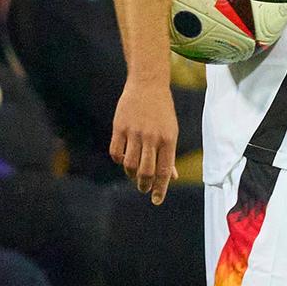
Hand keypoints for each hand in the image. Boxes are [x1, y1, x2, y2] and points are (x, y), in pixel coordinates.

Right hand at [110, 80, 179, 204]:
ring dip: (131, 174)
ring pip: (129, 164)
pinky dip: (118, 160)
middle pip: (146, 171)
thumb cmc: (162, 111)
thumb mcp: (171, 131)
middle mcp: (151, 138)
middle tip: (144, 188)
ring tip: (134, 174)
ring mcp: (134, 132)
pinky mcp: (119, 127)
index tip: (157, 200)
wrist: (148, 84)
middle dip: (144, 185)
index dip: (161, 188)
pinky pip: (115, 152)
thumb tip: (171, 177)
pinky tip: (123, 160)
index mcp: (168, 140)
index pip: (164, 171)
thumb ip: (169, 154)